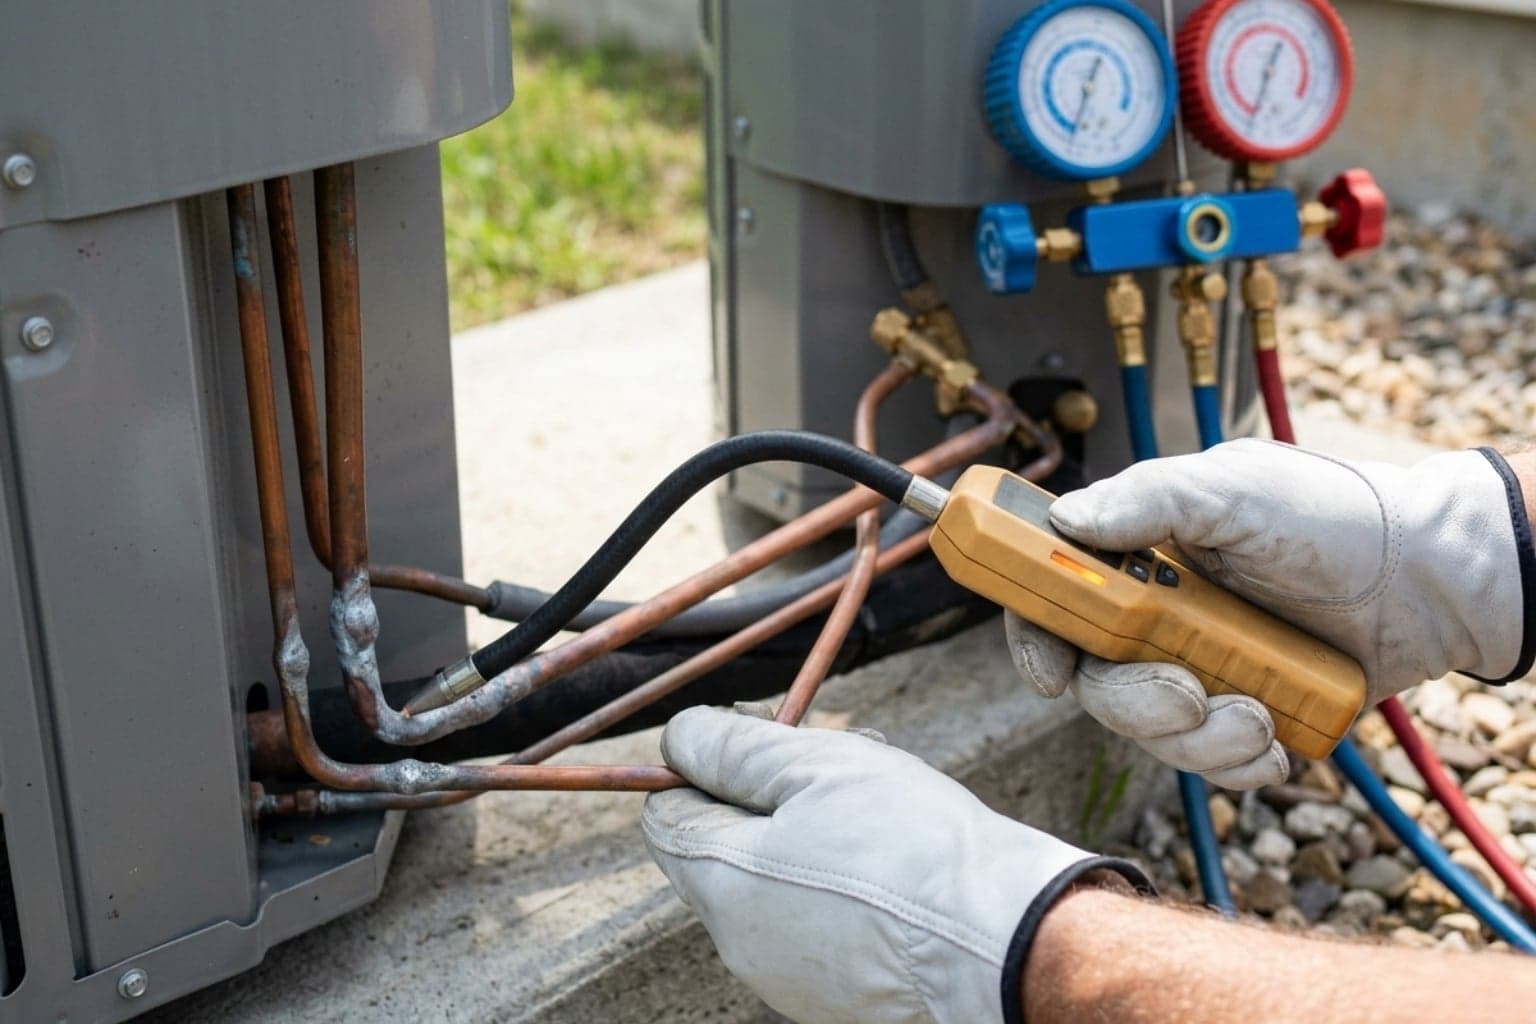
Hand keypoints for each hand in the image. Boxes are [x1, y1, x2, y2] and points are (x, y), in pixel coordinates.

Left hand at [642, 706, 1147, 1023]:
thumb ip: (733, 749)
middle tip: (833, 768)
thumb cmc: (911, 846)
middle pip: (724, 846)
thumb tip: (679, 738)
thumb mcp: (812, 766)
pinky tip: (897, 855)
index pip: (666, 812)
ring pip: (777, 879)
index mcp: (720, 885)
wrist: (1006, 940)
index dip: (707, 766)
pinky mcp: (840, 992)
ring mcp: (791, 976)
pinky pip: (820, 917)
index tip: (763, 743)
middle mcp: (741, 943)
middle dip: (768, 797)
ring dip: (812, 832)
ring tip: (879, 806)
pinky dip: (843, 880)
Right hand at [1008, 439, 1529, 786]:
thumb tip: (1066, 519)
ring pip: (1152, 732)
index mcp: (1138, 557)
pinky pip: (1212, 763)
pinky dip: (1239, 763)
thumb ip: (1149, 499)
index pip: (1055, 599)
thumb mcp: (1235, 489)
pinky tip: (1276, 739)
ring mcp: (1198, 669)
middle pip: (1095, 682)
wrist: (1428, 579)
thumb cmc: (1331, 515)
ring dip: (1200, 738)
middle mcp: (1157, 618)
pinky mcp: (1243, 714)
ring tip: (1258, 714)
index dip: (1036, 639)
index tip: (1051, 674)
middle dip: (1136, 702)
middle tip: (1188, 693)